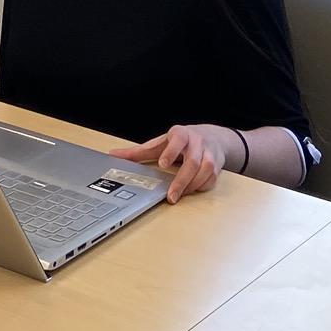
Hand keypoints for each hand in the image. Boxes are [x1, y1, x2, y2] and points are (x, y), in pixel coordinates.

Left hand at [110, 123, 233, 202]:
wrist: (211, 137)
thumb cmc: (179, 142)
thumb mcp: (159, 144)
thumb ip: (138, 152)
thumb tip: (113, 155)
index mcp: (181, 134)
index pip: (178, 140)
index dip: (171, 151)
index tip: (163, 164)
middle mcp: (197, 142)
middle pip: (193, 161)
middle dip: (182, 179)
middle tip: (171, 195)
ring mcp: (209, 153)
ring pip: (205, 170)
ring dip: (192, 185)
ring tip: (178, 195)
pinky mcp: (217, 166)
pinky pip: (211, 178)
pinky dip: (201, 186)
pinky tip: (190, 191)